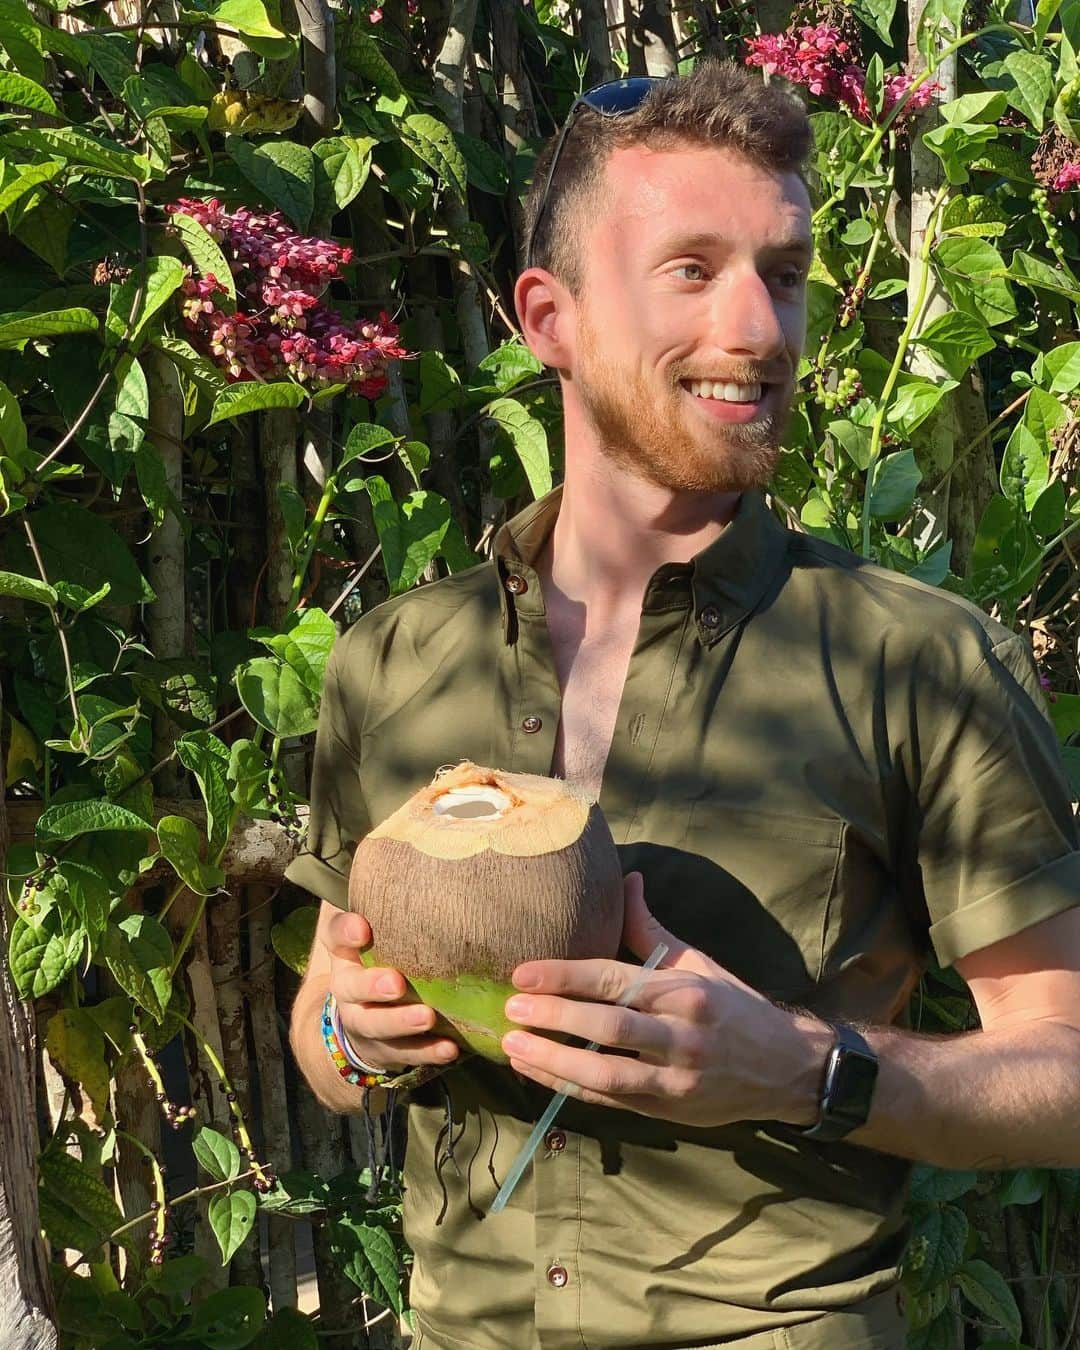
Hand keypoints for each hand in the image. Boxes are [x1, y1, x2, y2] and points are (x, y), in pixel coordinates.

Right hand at [320, 909, 459, 1071]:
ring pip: (376, 1027)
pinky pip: (405, 1055)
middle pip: (351, 990)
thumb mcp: (378, 933)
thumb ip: (390, 907)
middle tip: (396, 983)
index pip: (335, 937)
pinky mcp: (387, 1051)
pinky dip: (428, 1053)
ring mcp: (366, 1024)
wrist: (364, 1018)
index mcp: (345, 955)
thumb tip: (423, 865)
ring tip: (428, 1018)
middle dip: (372, 988)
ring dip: (402, 1024)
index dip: (346, 932)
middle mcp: (348, 991)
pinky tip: (450, 1049)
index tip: (363, 929)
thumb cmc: (380, 960)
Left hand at [499, 873, 819, 1127]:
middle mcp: (682, 1035)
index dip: (565, 976)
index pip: (616, 979)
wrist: (788, 1069)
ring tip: (512, 1048)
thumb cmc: (735, 1008)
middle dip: (554, 1017)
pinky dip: (569, 1088)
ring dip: (554, 1061)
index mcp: (686, 991)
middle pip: (608, 1026)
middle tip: (509, 1009)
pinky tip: (537, 1074)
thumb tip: (627, 877)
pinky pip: (610, 1100)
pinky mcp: (668, 1111)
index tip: (521, 973)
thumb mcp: (698, 962)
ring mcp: (675, 1078)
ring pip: (606, 1073)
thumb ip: (651, 928)